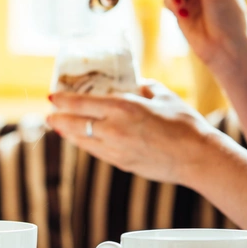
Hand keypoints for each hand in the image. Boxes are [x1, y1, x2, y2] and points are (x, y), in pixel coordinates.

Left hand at [46, 82, 212, 185]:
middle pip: (75, 124)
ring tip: (60, 127)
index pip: (81, 102)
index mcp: (122, 107)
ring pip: (82, 141)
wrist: (197, 157)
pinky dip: (85, 144)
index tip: (51, 96)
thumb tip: (133, 83)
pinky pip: (96, 152)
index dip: (63, 100)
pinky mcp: (121, 163)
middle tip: (49, 114)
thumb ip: (143, 87)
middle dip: (58, 118)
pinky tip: (83, 140)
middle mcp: (113, 129)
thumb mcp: (162, 95)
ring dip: (68, 133)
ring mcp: (115, 149)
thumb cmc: (184, 123)